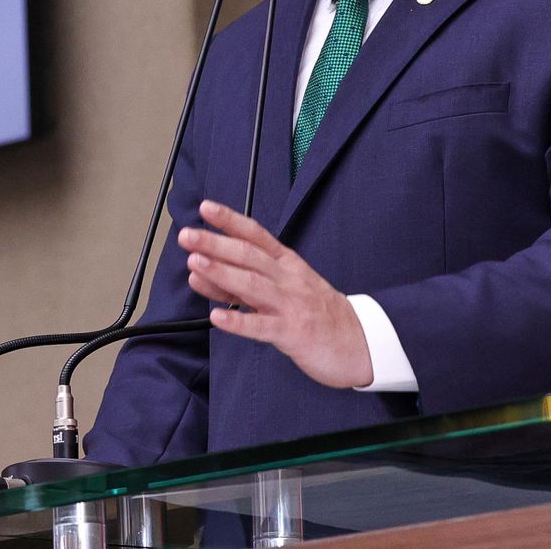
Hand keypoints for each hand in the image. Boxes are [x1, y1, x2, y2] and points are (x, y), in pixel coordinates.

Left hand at [180, 199, 373, 388]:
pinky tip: (216, 317)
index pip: (256, 235)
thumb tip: (199, 269)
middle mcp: (288, 279)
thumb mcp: (284, 288)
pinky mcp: (294, 334)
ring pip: (253, 285)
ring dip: (222, 273)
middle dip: (216, 243)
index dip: (230, 220)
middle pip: (249, 256)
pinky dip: (238, 321)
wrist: (362, 343)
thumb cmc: (318, 313)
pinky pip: (262, 327)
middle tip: (187, 235)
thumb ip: (241, 281)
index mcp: (287, 264)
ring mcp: (291, 305)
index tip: (205, 207)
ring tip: (194, 264)